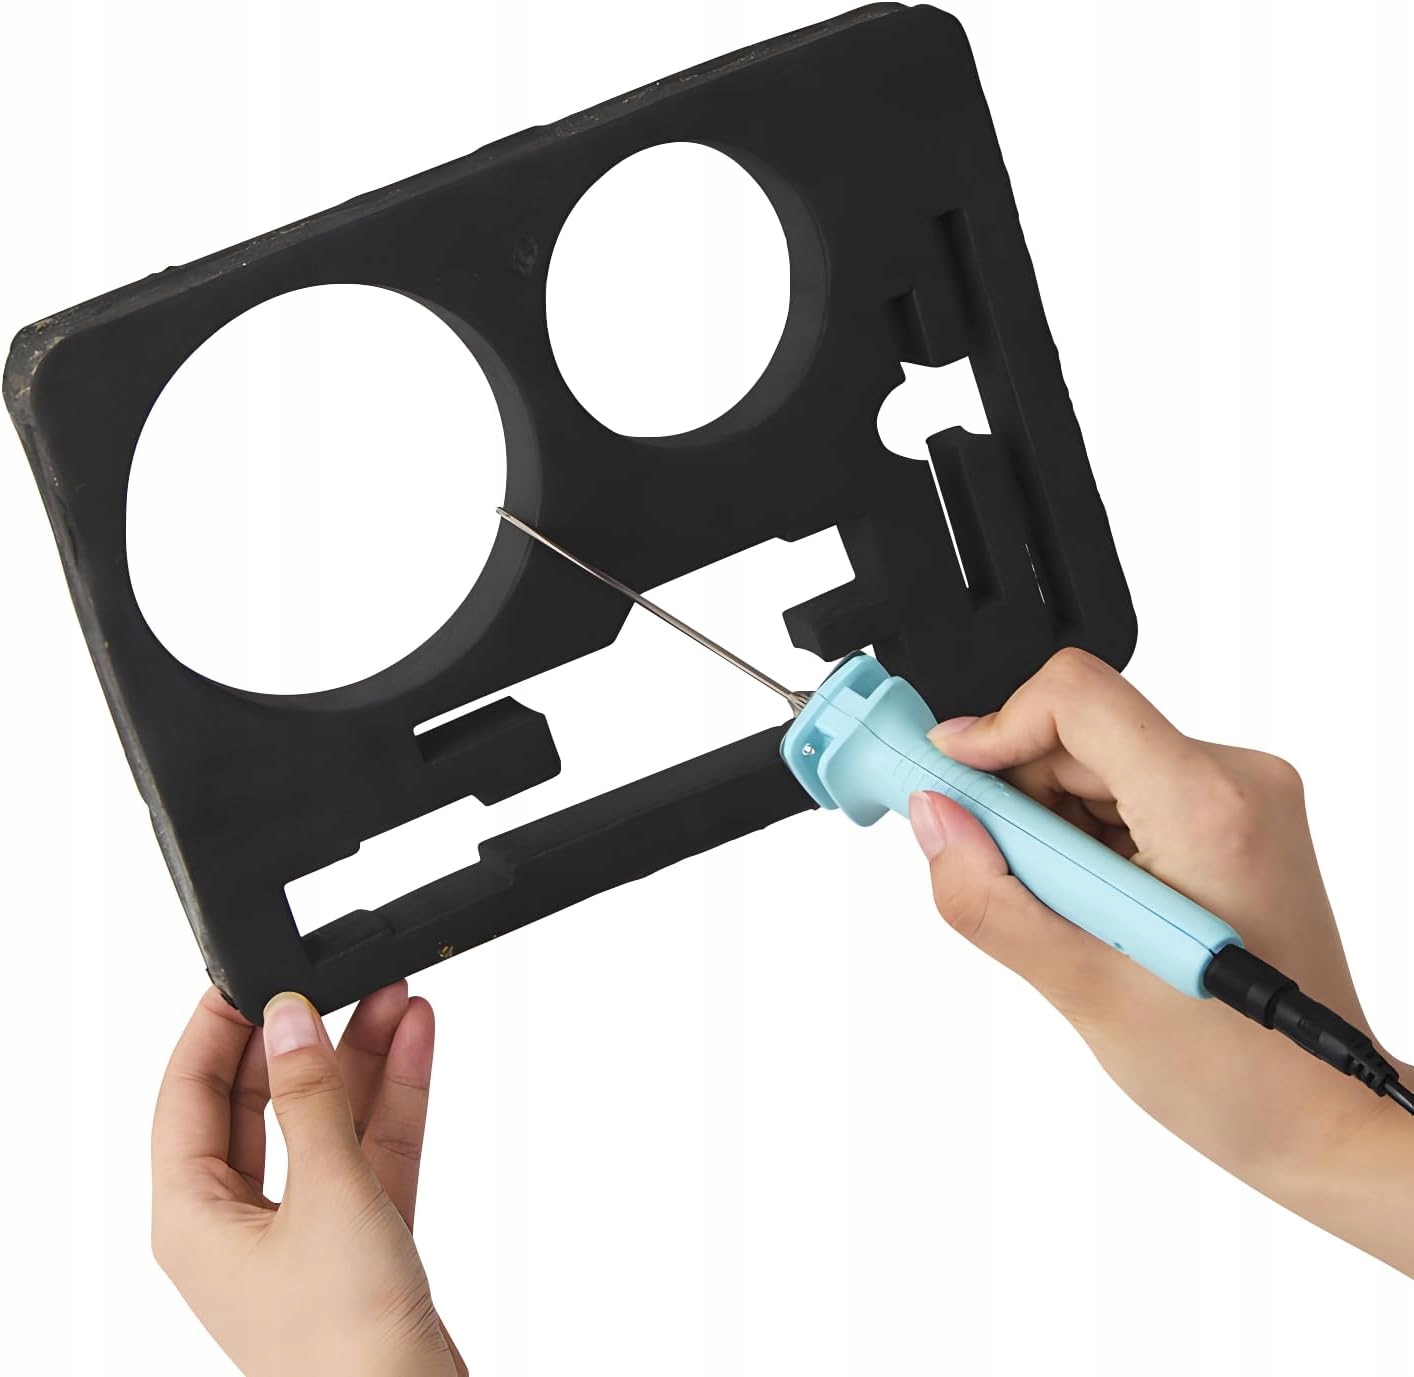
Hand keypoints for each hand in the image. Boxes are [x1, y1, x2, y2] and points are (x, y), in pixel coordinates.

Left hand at [152, 983, 465, 1375]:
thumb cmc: (343, 1342)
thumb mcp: (327, 1195)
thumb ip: (310, 1098)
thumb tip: (288, 1018)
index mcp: (193, 1217)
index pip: (186, 1096)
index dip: (214, 1028)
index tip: (247, 973)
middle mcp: (239, 1219)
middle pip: (260, 1098)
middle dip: (303, 1034)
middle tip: (335, 975)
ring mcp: (302, 1226)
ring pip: (324, 1116)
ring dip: (360, 1054)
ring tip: (394, 992)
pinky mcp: (357, 1235)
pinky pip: (369, 1145)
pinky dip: (394, 1094)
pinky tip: (416, 1040)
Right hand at [909, 647, 1413, 1274]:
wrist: (1323, 1113)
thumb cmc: (1240, 1072)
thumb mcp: (1086, 991)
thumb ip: (990, 898)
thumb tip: (932, 818)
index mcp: (1209, 810)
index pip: (1075, 697)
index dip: (994, 730)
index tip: (945, 780)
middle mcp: (1237, 781)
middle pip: (1075, 732)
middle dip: (1016, 798)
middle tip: (994, 872)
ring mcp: (1239, 795)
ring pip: (1091, 761)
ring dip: (1048, 827)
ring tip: (1062, 912)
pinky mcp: (1230, 814)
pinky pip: (1120, 789)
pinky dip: (1081, 838)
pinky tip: (1091, 906)